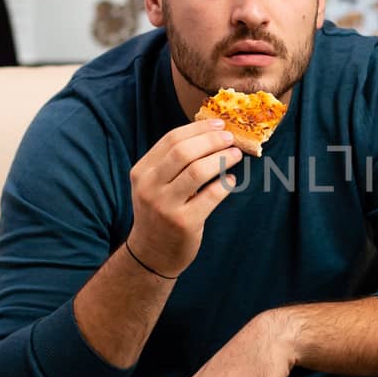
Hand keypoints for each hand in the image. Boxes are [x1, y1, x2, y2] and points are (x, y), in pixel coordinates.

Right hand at [126, 119, 241, 277]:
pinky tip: (231, 181)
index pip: (171, 139)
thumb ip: (173, 162)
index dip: (199, 128)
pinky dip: (225, 184)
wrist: (152, 253)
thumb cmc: (160, 212)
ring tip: (236, 156)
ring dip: (222, 159)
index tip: (219, 124)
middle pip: (183, 152)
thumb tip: (210, 132)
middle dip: (212, 141)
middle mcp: (149, 187)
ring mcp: (165, 206)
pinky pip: (211, 196)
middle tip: (231, 139)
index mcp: (142, 171)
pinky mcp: (183, 223)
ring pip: (197, 171)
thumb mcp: (155, 184)